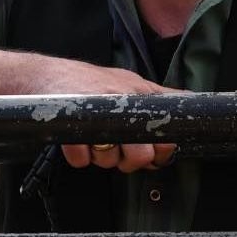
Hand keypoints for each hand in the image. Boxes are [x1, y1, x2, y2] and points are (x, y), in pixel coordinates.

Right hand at [36, 58, 179, 172]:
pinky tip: (77, 138)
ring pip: (109, 160)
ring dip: (100, 156)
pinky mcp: (70, 125)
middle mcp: (121, 104)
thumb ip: (159, 96)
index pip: (163, 136)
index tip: (153, 154)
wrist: (45, 75)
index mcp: (138, 96)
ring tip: (93, 137)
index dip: (160, 152)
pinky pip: (81, 159)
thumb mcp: (131, 82)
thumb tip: (190, 100)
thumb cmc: (91, 82)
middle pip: (139, 156)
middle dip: (128, 160)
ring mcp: (95, 115)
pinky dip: (79, 155)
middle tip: (116, 147)